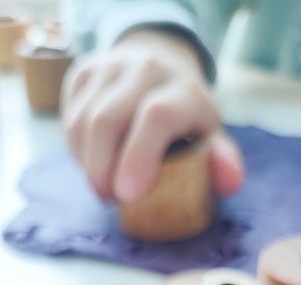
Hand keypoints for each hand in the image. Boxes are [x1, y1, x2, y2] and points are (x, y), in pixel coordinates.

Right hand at [62, 30, 243, 202]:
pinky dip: (77, 152)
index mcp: (183, 89)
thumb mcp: (209, 138)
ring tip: (103, 186)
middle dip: (101, 169)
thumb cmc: (186, 120)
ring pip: (83, 122)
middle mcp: (146, 70)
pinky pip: (70, 119)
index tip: (128, 196)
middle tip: (109, 200)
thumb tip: (230, 182)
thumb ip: (221, 161)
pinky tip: (93, 163)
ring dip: (87, 165)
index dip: (139, 157)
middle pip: (107, 120)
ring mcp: (110, 68)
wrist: (159, 68)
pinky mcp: (83, 73)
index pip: (156, 116)